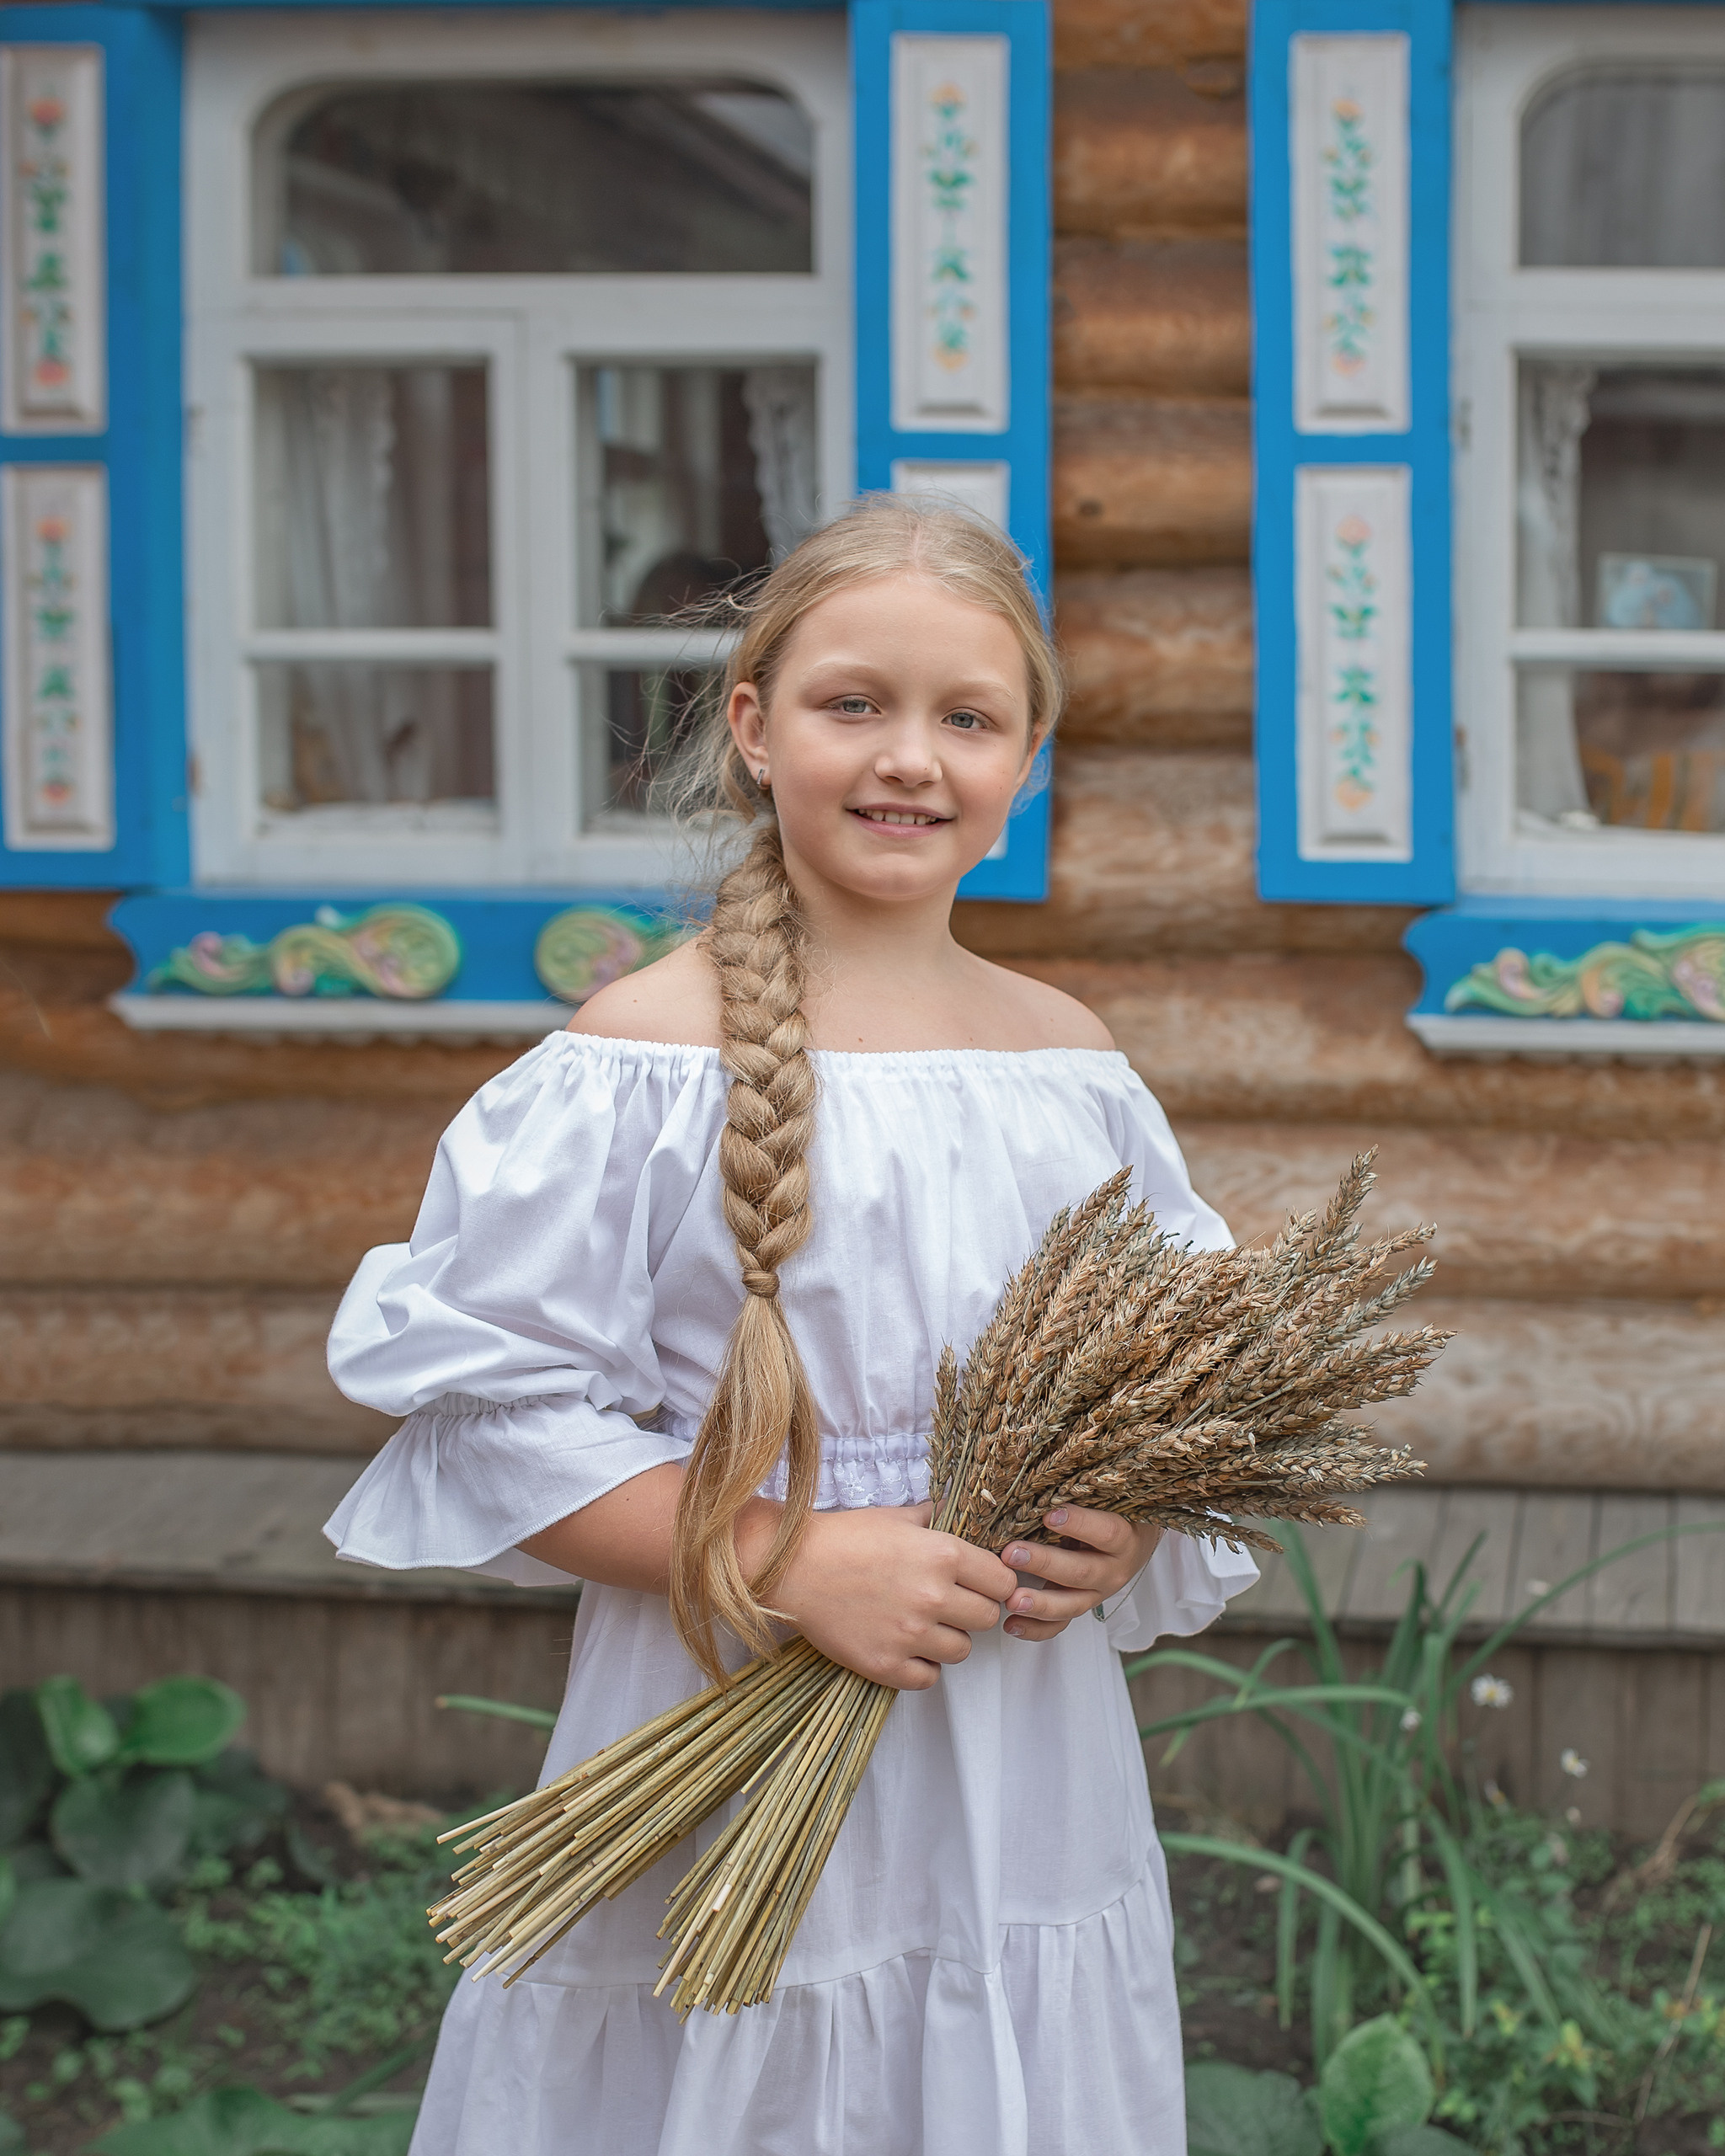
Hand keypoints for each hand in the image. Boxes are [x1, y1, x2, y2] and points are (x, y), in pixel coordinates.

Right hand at [767, 1502, 1017, 1691]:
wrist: (790, 1567)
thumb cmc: (844, 1537)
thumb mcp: (896, 1517)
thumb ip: (934, 1520)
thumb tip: (956, 1513)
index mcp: (943, 1555)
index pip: (1003, 1581)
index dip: (995, 1582)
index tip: (981, 1583)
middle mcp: (934, 1597)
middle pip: (989, 1618)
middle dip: (974, 1610)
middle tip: (951, 1603)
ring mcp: (910, 1635)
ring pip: (961, 1650)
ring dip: (948, 1639)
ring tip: (923, 1625)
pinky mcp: (886, 1665)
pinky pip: (929, 1678)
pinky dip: (921, 1666)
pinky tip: (905, 1646)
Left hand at [1000, 1507, 1161, 1640]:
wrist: (1134, 1540)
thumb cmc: (1112, 1511)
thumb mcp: (1106, 1500)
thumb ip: (1081, 1494)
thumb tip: (1042, 1480)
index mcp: (1124, 1539)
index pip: (1106, 1532)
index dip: (1079, 1524)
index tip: (1049, 1515)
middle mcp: (1113, 1570)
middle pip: (1080, 1572)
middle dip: (1044, 1564)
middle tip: (1012, 1554)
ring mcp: (1097, 1594)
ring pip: (1071, 1604)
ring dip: (1040, 1603)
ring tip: (1012, 1600)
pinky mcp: (1081, 1607)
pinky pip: (1061, 1625)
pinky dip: (1036, 1629)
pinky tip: (1011, 1626)